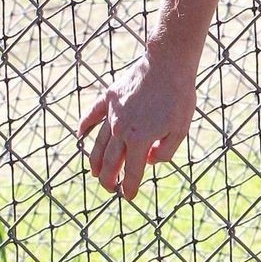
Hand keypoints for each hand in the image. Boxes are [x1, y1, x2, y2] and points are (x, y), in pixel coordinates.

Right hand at [77, 53, 197, 201]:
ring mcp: (112, 114)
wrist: (167, 65)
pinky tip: (80, 135)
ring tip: (95, 172)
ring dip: (95, 160)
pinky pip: (92, 115)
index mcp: (140, 140)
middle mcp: (121, 130)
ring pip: (98, 143)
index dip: (130, 187)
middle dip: (109, 179)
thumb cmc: (178, 97)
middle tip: (110, 188)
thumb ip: (166, 152)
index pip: (133, 172)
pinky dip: (84, 126)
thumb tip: (149, 161)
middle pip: (111, 162)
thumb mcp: (180, 130)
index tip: (129, 196)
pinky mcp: (109, 98)